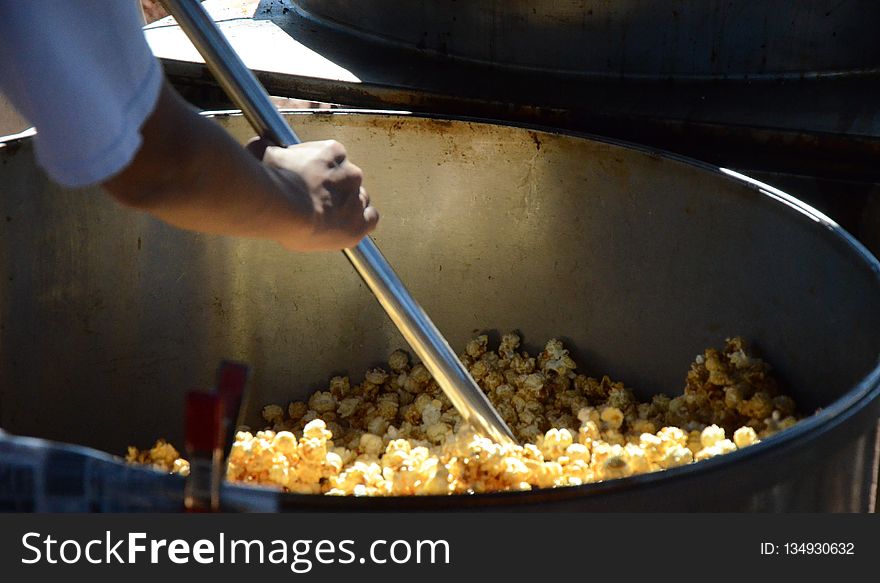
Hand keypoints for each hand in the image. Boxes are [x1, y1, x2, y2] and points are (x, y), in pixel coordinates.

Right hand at [248, 138, 378, 250]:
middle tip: (315, 201)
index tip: (308, 180)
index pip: (333, 158)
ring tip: (326, 218)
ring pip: (358, 200)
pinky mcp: (359, 223)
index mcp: (332, 152)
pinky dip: (360, 223)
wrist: (282, 208)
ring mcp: (357, 198)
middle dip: (333, 189)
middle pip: (347, 180)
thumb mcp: (265, 153)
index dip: (319, 171)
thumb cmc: (272, 181)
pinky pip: (370, 219)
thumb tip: (261, 144)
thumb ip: (268, 148)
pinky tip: (347, 227)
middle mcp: (350, 172)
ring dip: (345, 207)